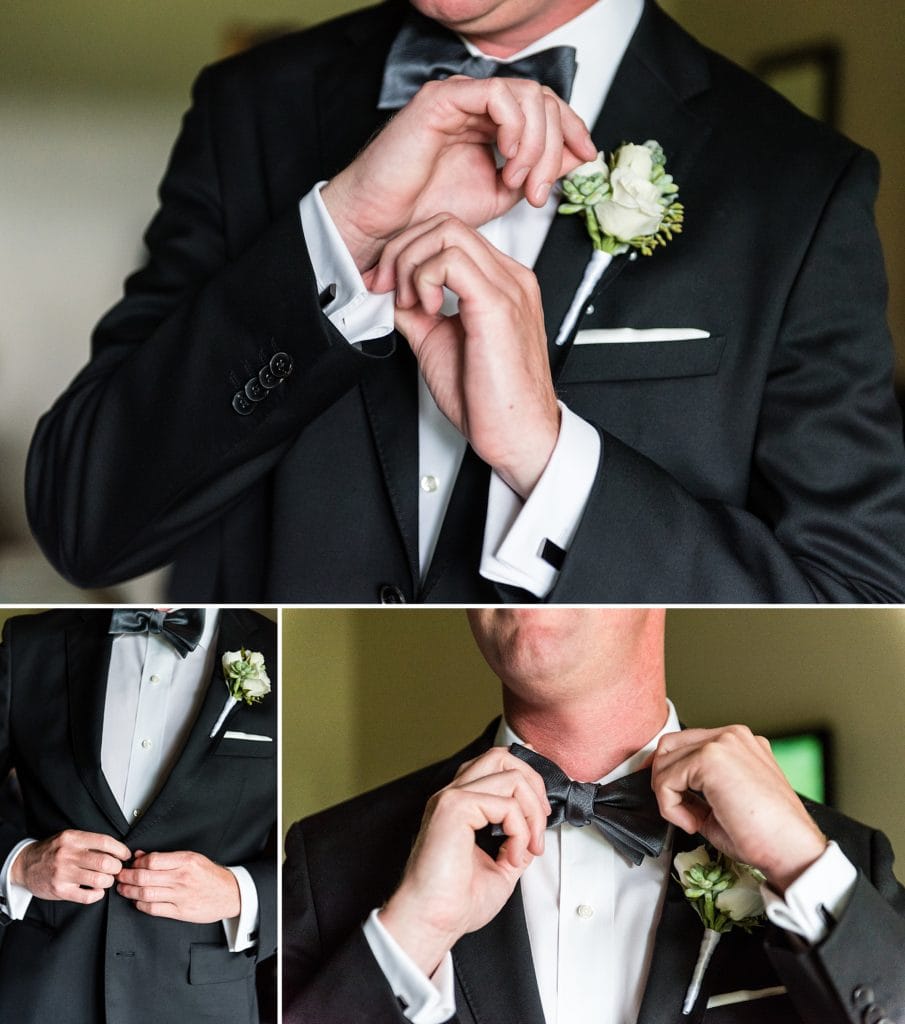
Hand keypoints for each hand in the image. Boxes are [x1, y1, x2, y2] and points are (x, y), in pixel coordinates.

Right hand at [12, 830, 130, 903]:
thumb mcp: (69, 838)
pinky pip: (87, 896)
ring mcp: (63, 874)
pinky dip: (97, 894)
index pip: (105, 842)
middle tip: (117, 869)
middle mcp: (68, 855)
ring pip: (98, 880)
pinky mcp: (59, 891)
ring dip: (108, 881)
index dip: (120, 849)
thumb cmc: (51, 851)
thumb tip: (116, 849)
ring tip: (106, 879)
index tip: (125, 855)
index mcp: (73, 838)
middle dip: (116, 867)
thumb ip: (89, 842)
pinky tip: (96, 890)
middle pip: (104, 862)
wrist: (25, 865)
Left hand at [116, 849, 239, 922]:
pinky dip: (140, 904)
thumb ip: (167, 857)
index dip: (137, 863)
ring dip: (129, 891)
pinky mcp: (180, 912)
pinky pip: (153, 908)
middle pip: (145, 877)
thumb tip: (141, 855)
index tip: (130, 864)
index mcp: (186, 861)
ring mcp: (181, 896)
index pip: (153, 860)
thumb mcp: (192, 858)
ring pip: (146, 893)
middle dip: (127, 877)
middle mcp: (182, 878)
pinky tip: (136, 900)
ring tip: (122, 888)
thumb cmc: (210, 875)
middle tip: (119, 876)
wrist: (230, 894)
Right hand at [322, 76, 595, 271]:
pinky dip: (514, 128)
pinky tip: (508, 160)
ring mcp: (461, 98)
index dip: (572, 129)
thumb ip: (535, 173)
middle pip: (542, 100)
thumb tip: (574, 158)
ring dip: (536, 143)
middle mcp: (478, 106)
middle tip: (542, 189)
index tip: (587, 156)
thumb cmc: (426, 211)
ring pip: (526, 95)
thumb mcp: (499, 195)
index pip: (545, 108)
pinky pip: (497, 95)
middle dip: (555, 146)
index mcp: (491, 124)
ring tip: (521, 181)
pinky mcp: (442, 98)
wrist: (383, 223)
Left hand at [372, 214, 559, 495]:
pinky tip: (424, 310)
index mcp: (500, 285)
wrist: (516, 435)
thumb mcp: (438, 344)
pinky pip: (450, 260)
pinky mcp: (497, 305)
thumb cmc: (491, 402)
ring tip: (409, 303)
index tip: (385, 286)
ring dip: (411, 262)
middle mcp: (509, 279)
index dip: (408, 252)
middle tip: (387, 289)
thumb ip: (418, 315)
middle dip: (402, 250)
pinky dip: (423, 278)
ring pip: (447, 231)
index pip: (450, 235)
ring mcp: (507, 287)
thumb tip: (391, 297)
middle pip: (446, 224)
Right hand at [379, 746, 550, 975]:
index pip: (494, 764)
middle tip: (540, 824)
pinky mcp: (455, 807)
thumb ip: (516, 843)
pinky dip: (520, 829)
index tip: (543, 804)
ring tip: (529, 846)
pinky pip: (505, 804)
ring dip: (532, 811)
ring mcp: (452, 798)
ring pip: (509, 773)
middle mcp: (453, 795)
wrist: (431, 922)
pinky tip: (511, 856)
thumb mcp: (500, 867)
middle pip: (502, 756)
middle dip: (534, 784)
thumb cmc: (455, 902)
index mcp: (460, 805)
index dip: (526, 773)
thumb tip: (535, 832)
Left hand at [651, 726, 827, 891]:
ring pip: (665, 761)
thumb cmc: (767, 836)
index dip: (671, 772)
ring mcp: (722, 743)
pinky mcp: (710, 758)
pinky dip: (670, 807)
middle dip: (663, 779)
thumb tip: (671, 793)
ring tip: (691, 821)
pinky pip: (666, 780)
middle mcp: (732, 736)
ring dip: (668, 796)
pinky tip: (693, 824)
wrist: (792, 850)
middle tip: (676, 811)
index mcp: (739, 743)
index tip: (671, 798)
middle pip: (670, 745)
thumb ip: (697, 790)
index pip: (687, 744)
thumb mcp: (725, 803)